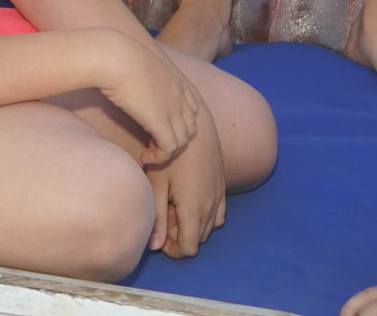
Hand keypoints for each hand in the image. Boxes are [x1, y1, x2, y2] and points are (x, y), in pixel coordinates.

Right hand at [94, 30, 200, 164]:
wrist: (114, 58)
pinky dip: (159, 158)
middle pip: (190, 128)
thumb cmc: (117, 57)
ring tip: (148, 153)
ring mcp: (173, 109)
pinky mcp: (161, 122)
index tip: (158, 126)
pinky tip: (144, 157)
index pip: (193, 109)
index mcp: (177, 81)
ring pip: (182, 142)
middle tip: (154, 142)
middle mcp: (180, 96)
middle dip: (175, 139)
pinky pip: (169, 149)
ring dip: (166, 152)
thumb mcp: (140, 63)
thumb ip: (145, 74)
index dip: (179, 122)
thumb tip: (129, 78)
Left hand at [146, 113, 226, 255]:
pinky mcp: (222, 186)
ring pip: (208, 227)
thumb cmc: (170, 155)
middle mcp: (210, 206)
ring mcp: (219, 196)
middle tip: (164, 213)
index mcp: (194, 209)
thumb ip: (157, 217)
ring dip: (192, 225)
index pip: (188, 249)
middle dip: (180, 235)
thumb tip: (154, 247)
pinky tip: (190, 200)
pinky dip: (206, 216)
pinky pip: (219, 214)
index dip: (173, 249)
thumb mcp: (157, 184)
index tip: (160, 234)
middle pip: (198, 239)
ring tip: (174, 205)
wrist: (194, 126)